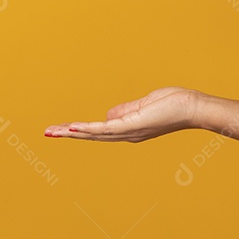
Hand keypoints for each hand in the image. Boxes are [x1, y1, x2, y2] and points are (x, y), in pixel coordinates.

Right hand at [44, 86, 200, 141]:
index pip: (100, 131)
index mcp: (129, 129)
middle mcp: (127, 134)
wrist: (192, 107)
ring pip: (95, 134)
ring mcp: (129, 131)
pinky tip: (74, 128)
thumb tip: (108, 115)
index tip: (61, 129)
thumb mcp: (145, 105)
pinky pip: (107, 128)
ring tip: (53, 131)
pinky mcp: (133, 125)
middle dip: (69, 134)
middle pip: (93, 135)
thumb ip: (126, 109)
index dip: (80, 130)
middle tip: (46, 133)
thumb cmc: (174, 103)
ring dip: (72, 132)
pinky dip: (89, 129)